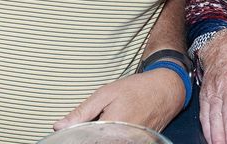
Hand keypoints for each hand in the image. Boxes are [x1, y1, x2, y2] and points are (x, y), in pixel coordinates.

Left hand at [53, 68, 184, 132]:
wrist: (166, 90)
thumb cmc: (136, 88)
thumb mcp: (106, 93)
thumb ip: (82, 112)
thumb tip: (59, 126)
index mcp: (110, 128)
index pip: (84, 140)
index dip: (76, 136)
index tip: (71, 132)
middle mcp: (122, 140)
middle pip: (96, 142)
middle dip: (90, 136)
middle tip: (98, 120)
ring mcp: (131, 143)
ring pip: (107, 142)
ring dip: (102, 135)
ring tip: (109, 120)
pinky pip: (119, 142)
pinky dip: (113, 136)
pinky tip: (114, 127)